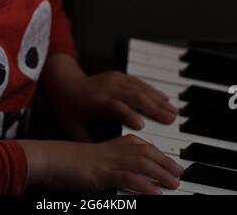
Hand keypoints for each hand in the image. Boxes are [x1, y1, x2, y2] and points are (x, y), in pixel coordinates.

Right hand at [19, 134, 183, 194]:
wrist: (49, 159)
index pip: (142, 146)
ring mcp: (108, 160)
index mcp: (112, 144)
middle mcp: (114, 149)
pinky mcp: (102, 173)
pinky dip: (143, 185)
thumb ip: (111, 164)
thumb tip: (127, 176)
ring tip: (175, 182)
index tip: (171, 162)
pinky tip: (155, 193)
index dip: (159, 154)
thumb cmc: (68, 162)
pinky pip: (127, 178)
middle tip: (180, 172)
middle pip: (146, 152)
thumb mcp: (94, 162)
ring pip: (142, 163)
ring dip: (161, 173)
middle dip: (166, 162)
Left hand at [54, 70, 177, 140]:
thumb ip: (90, 144)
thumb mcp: (74, 129)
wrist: (65, 84)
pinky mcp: (119, 76)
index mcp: (96, 101)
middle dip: (153, 108)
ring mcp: (114, 79)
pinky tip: (165, 99)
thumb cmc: (70, 110)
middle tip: (170, 120)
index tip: (141, 126)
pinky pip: (139, 82)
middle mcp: (107, 88)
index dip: (127, 114)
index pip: (114, 105)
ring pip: (140, 89)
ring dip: (158, 100)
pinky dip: (153, 91)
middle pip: (133, 95)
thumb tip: (106, 162)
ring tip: (173, 112)